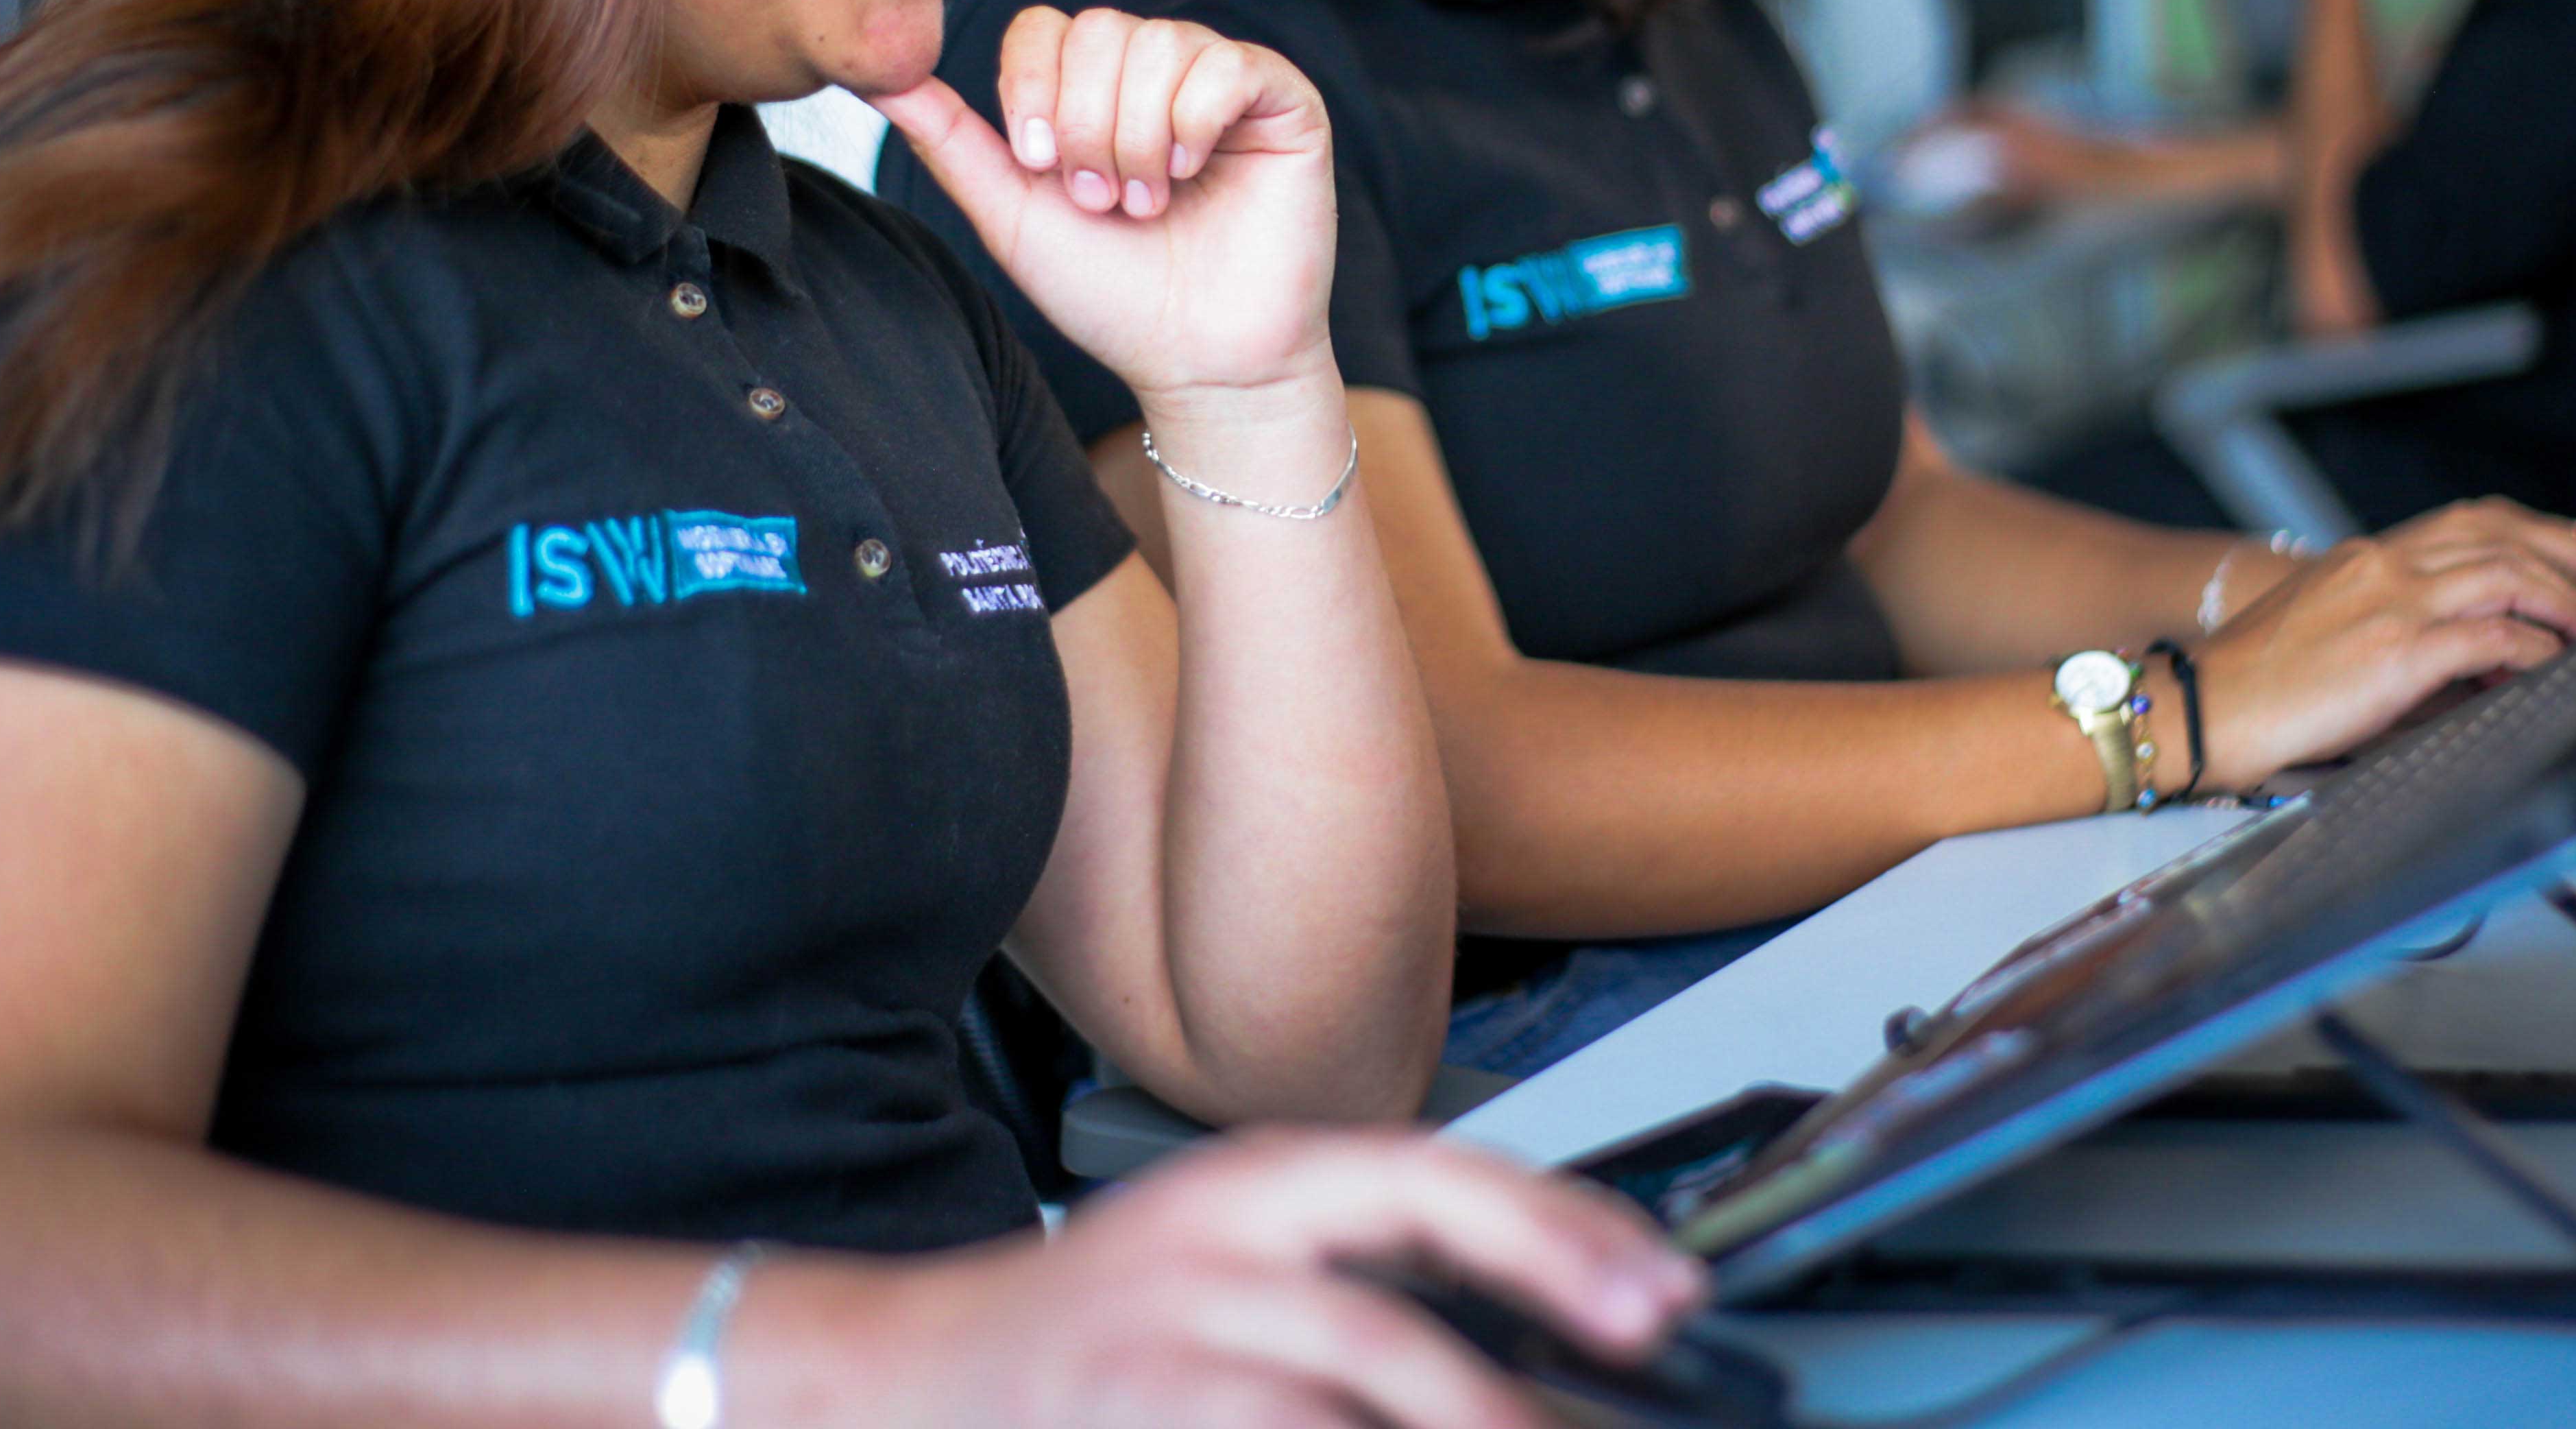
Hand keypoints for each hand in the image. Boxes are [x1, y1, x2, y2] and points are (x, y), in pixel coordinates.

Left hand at [874, 7, 1335, 402]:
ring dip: (1138, 137)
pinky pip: (1225, 64)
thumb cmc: (1110, 294)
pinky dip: (1195, 123)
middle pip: (1097, 29)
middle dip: (1085, 126)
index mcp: (1091, 89)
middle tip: (1103, 201)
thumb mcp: (1011, 215)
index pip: (1043, 27)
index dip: (1030, 89)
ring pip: (1158, 42)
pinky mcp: (1281, 98)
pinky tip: (1191, 176)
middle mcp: (1155, 71)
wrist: (1197, 359)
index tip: (1039, 166)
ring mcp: (1220, 80)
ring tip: (1147, 203)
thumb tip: (874, 76)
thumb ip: (949, 142)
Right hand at [888, 1129, 1702, 1428]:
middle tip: (1647, 1348)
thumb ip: (1369, 1279)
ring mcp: (1174, 1324)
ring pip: (1365, 1354)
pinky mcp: (1138, 1404)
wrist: (914, 1376)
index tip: (1661, 1284)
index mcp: (1260, 1181)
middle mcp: (1221, 1228)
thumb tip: (1547, 1338)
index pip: (1439, 1170)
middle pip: (1411, 1248)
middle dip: (1548, 1289)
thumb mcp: (1237, 1267)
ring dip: (1477, 1408)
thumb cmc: (1101, 1337)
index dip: (1561, 1223)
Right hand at [2191, 500, 2575, 788]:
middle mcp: (2384, 564)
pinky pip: (2492, 638)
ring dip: (2567, 603)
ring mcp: (2389, 601)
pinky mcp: (2394, 651)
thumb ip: (2413, 633)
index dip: (2543, 536)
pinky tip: (2550, 666)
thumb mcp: (2339, 635)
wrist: (2203, 706)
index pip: (2477, 520)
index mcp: (2370, 555)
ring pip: (2508, 573)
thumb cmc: (2262, 684)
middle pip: (2505, 534)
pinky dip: (2534, 649)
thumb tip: (2500, 659)